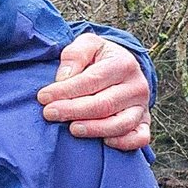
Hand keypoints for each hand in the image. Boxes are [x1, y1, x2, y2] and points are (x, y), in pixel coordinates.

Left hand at [36, 32, 151, 149]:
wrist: (122, 65)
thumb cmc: (98, 56)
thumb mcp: (87, 44)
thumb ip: (74, 55)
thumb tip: (64, 77)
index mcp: (124, 63)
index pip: (91, 80)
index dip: (65, 90)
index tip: (43, 97)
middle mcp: (137, 86)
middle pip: (104, 104)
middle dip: (73, 110)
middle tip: (49, 113)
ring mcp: (142, 106)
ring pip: (121, 124)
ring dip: (94, 129)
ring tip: (72, 129)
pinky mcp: (144, 122)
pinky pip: (140, 137)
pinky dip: (124, 142)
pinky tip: (104, 142)